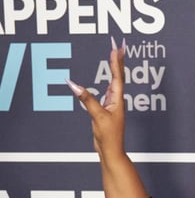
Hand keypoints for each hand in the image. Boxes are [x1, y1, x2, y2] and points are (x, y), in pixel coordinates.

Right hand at [67, 39, 126, 162]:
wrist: (111, 151)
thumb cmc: (109, 137)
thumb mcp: (97, 116)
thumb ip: (87, 100)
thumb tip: (74, 85)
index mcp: (117, 100)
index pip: (117, 76)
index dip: (116, 61)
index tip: (116, 47)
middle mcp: (116, 100)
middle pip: (117, 75)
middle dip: (117, 60)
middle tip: (118, 45)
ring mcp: (112, 104)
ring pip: (113, 82)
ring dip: (114, 68)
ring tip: (116, 56)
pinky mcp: (106, 110)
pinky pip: (106, 91)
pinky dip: (107, 82)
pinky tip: (108, 79)